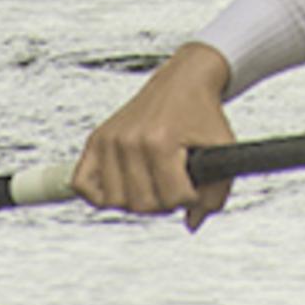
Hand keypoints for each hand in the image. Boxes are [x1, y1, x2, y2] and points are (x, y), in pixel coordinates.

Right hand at [76, 43, 237, 223]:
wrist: (184, 80)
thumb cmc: (202, 114)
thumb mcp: (221, 148)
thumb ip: (215, 192)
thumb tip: (191, 224)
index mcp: (161, 140)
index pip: (173, 198)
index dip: (190, 198)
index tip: (194, 183)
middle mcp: (130, 140)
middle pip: (143, 204)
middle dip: (165, 201)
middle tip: (173, 183)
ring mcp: (110, 140)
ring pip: (115, 201)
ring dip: (136, 200)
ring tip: (151, 185)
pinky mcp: (96, 140)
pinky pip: (83, 184)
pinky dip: (99, 194)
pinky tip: (122, 186)